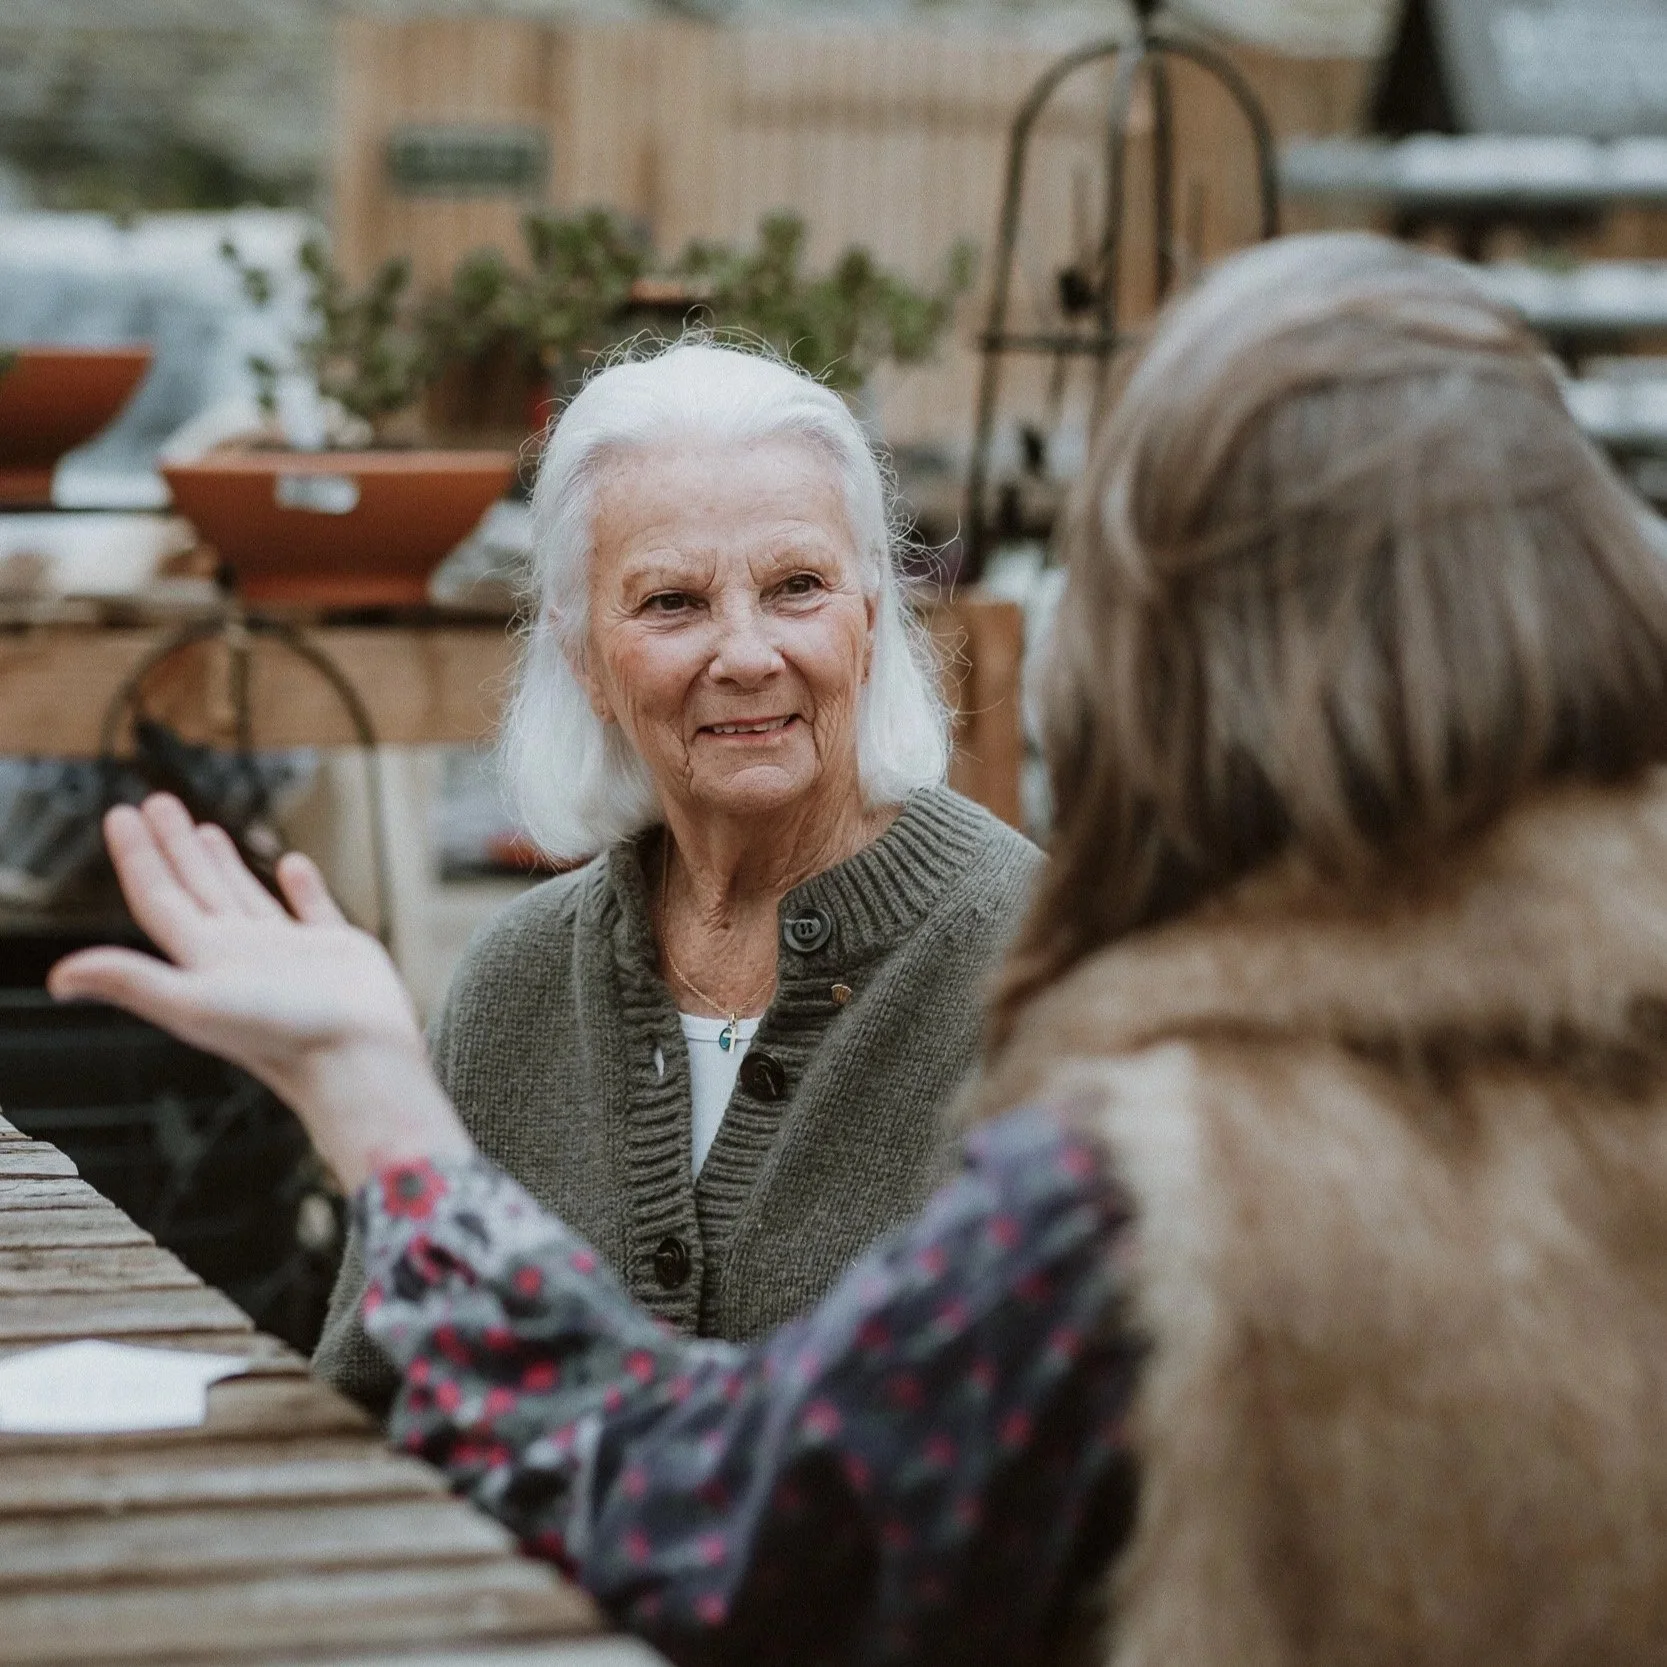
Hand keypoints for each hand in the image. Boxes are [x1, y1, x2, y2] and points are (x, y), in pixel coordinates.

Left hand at [48, 794, 472, 1191]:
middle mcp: (239, 956)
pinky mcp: (338, 953)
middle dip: (173, 846)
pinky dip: (301, 886)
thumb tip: (59, 977)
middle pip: (195, 890)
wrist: (360, 1062)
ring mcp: (288, 954)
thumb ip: (131, 981)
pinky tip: (292, 864)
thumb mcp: (197, 1004)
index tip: (120, 815)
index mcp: (204, 962)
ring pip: (245, 897)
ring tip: (206, 828)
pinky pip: (313, 909)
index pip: (158, 900)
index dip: (137, 858)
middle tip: (156, 802)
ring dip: (223, 863)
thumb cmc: (284, 1037)